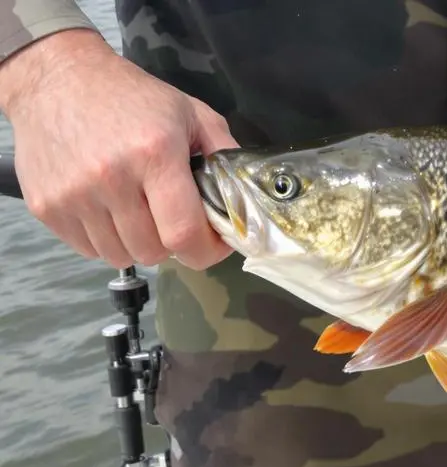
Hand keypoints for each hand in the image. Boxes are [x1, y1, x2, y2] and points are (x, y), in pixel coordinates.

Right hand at [0, 29, 238, 269]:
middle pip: (155, 251)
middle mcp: (111, 178)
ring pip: (121, 256)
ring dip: (138, 243)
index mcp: (155, 154)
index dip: (207, 250)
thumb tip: (248, 200)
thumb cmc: (130, 96)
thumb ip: (225, 155)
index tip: (215, 241)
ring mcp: (73, 195)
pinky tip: (110, 209)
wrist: (55, 77)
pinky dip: (106, 240)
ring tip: (140, 210)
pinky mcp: (46, 206)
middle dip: (173, 243)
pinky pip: (88, 250)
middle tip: (172, 217)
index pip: (185, 235)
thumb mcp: (190, 113)